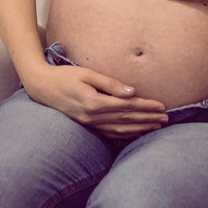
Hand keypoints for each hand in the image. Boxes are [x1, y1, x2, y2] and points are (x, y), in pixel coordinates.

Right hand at [22, 62, 166, 138]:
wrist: (41, 87)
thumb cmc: (63, 76)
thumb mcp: (86, 74)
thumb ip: (109, 83)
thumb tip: (132, 92)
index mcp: (94, 102)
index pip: (127, 106)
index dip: (146, 106)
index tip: (161, 106)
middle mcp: (92, 117)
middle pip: (127, 119)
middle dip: (148, 119)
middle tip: (166, 118)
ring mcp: (89, 124)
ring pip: (120, 129)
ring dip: (140, 128)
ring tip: (156, 126)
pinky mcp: (86, 126)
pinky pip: (110, 133)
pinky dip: (125, 134)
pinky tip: (136, 132)